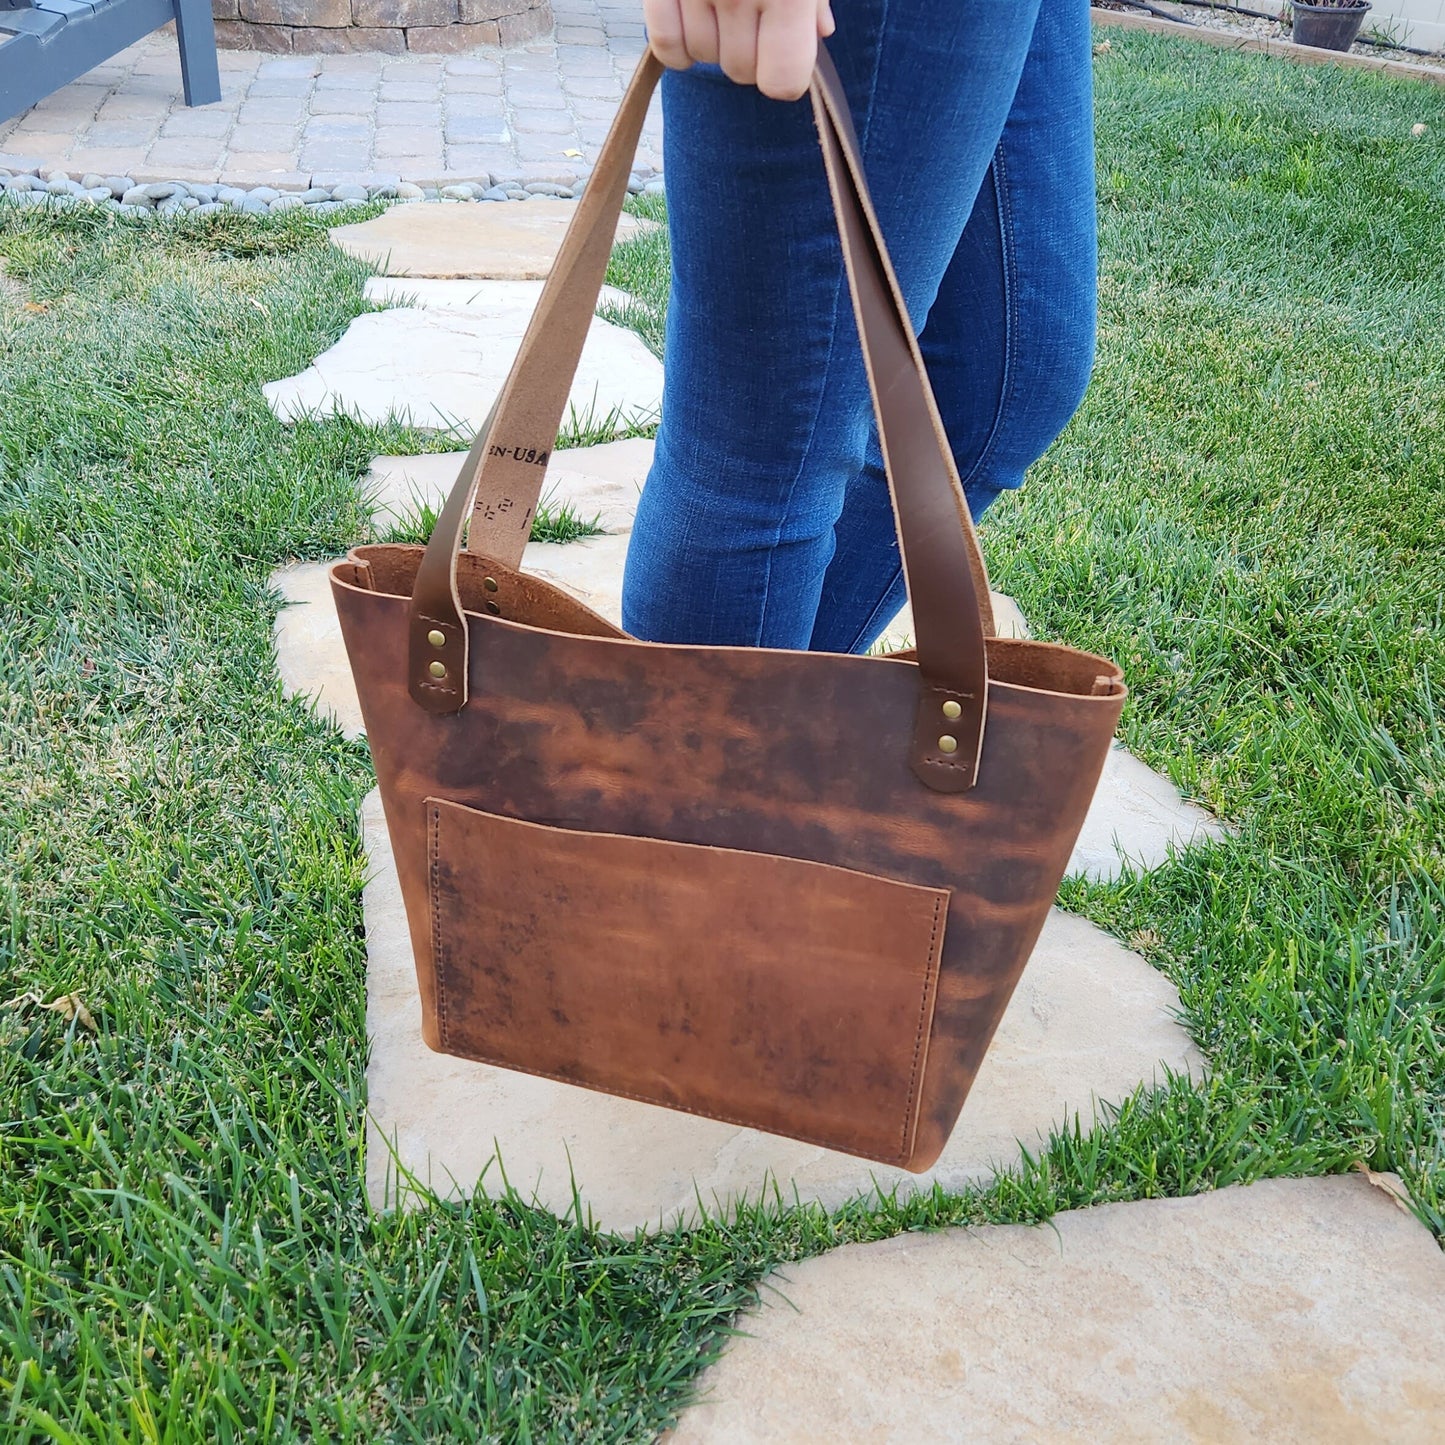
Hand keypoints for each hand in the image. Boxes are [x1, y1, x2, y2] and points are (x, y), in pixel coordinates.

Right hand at [644, 0, 835, 101]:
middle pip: (742, 72)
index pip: (783, 82)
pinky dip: (677, 45)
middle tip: (751, 15)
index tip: (783, 57)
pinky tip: (689, 21)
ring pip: (704, 56)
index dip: (784, 76)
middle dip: (749, 52)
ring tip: (719, 0)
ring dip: (713, 39)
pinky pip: (667, 44)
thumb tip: (821, 34)